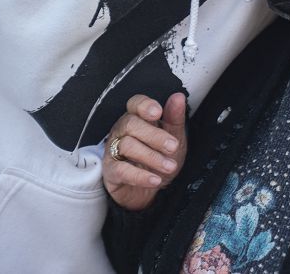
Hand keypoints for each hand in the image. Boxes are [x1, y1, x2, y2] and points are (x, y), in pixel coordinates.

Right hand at [102, 93, 186, 211]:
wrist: (150, 191)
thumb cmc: (159, 159)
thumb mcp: (174, 138)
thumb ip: (175, 118)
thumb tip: (178, 97)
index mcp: (137, 118)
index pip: (135, 104)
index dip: (144, 105)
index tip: (158, 112)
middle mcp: (122, 131)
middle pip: (131, 124)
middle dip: (154, 136)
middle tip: (172, 147)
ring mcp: (113, 150)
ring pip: (127, 146)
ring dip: (152, 157)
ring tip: (169, 167)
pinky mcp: (111, 171)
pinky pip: (121, 170)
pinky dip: (140, 176)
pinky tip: (155, 180)